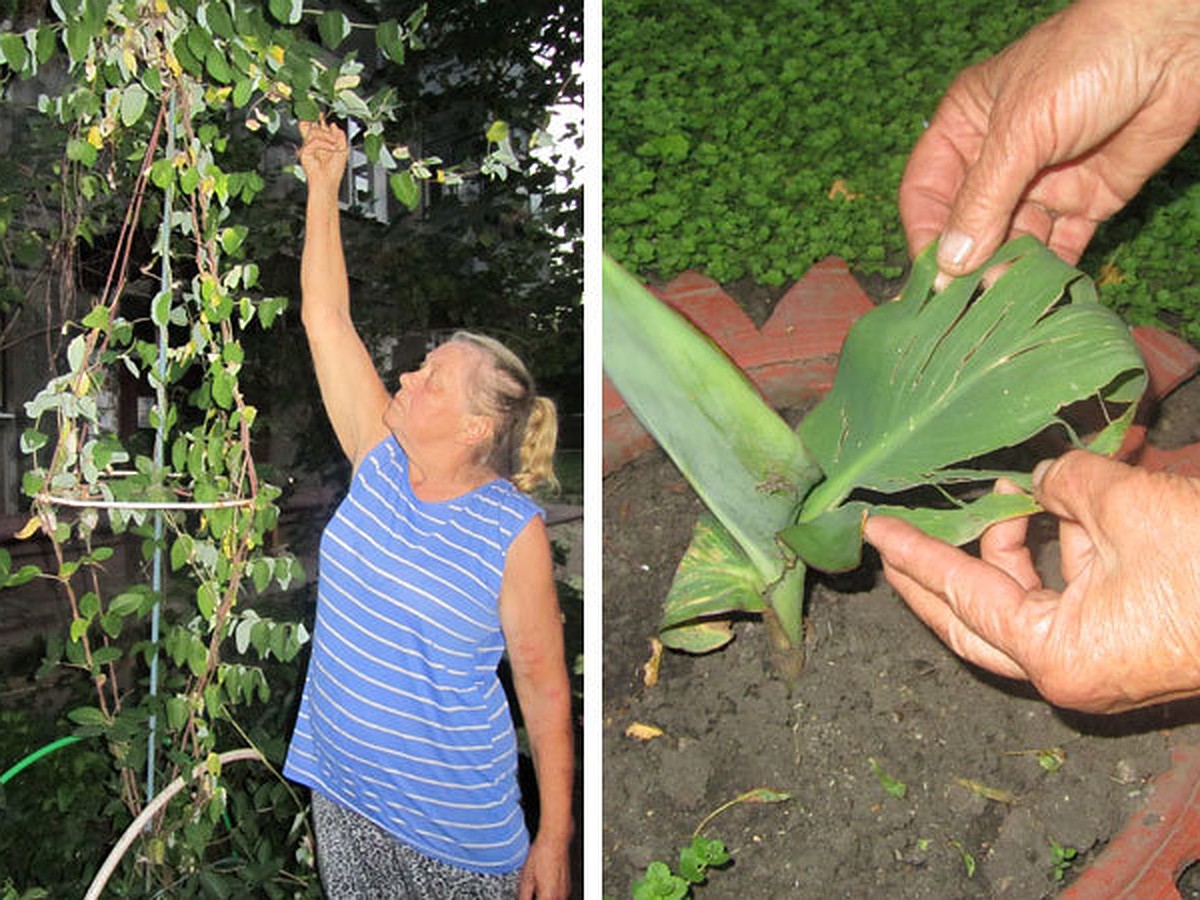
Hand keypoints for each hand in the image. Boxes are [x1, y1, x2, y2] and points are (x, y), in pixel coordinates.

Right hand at [297, 119, 347, 195]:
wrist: (328, 182)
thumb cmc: (334, 171)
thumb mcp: (342, 150)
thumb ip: (340, 136)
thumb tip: (333, 125)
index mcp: (322, 143)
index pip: (318, 127)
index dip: (318, 119)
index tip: (321, 113)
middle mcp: (314, 144)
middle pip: (310, 126)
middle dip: (316, 121)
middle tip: (321, 117)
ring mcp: (308, 148)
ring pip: (314, 132)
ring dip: (327, 137)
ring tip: (335, 145)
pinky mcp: (304, 152)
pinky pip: (313, 141)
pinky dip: (324, 144)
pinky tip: (331, 148)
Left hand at [518, 833, 570, 899]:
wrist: (556, 839)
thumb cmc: (542, 853)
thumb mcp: (526, 877)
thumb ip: (523, 896)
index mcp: (548, 896)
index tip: (525, 898)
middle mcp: (560, 896)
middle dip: (537, 899)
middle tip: (529, 894)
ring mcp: (565, 892)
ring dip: (542, 897)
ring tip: (535, 888)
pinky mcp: (567, 887)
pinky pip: (557, 897)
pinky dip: (549, 895)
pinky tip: (543, 884)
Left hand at [863, 452, 1199, 712]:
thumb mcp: (1131, 507)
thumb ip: (1068, 484)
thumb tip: (1040, 477)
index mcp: (1055, 654)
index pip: (958, 596)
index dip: (913, 554)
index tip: (870, 531)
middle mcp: (1070, 667)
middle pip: (974, 617)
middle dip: (935, 570)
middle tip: (895, 533)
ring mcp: (1101, 656)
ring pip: (1027, 596)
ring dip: (1015, 538)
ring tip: (1007, 485)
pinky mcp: (1131, 636)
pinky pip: (1075, 586)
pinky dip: (1066, 541)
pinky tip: (1063, 492)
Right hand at [899, 0, 1199, 280]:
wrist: (1174, 44)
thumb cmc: (1084, 63)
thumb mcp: (1020, 130)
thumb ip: (983, 199)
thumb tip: (948, 263)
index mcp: (965, 128)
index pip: (927, 192)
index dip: (926, 233)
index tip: (931, 276)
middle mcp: (998, 160)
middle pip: (968, 223)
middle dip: (968, 261)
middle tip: (968, 301)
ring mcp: (1042, 182)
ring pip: (1012, 240)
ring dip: (1008, 271)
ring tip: (1005, 301)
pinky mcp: (1086, 199)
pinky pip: (1060, 245)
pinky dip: (1050, 271)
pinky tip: (1041, 295)